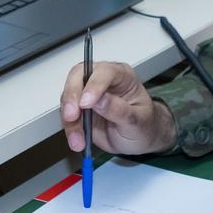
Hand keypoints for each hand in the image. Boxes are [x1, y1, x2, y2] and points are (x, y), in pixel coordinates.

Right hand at [60, 61, 176, 155]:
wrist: (139, 139)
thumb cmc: (144, 125)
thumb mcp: (138, 121)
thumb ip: (120, 110)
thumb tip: (100, 100)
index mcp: (122, 76)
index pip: (105, 72)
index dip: (94, 85)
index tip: (86, 103)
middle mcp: (102, 80)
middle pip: (78, 76)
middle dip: (72, 96)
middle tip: (72, 116)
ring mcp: (88, 94)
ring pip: (69, 97)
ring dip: (70, 119)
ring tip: (78, 139)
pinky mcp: (80, 109)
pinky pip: (68, 115)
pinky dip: (69, 128)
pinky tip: (77, 140)